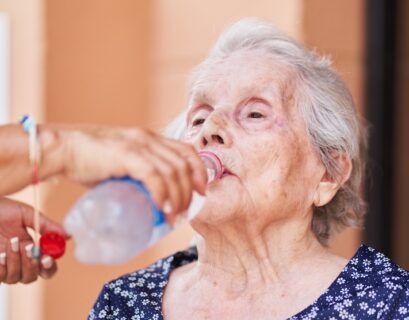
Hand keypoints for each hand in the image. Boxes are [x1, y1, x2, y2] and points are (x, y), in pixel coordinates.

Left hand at [0, 197, 68, 283]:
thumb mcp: (26, 214)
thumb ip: (46, 226)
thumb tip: (68, 235)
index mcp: (31, 247)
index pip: (46, 265)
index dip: (50, 265)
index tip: (48, 257)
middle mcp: (19, 259)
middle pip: (34, 276)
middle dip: (35, 265)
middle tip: (32, 249)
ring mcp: (4, 265)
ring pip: (18, 278)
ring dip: (18, 261)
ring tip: (12, 242)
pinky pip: (2, 277)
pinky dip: (4, 266)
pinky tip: (1, 253)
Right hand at [56, 126, 207, 214]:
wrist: (62, 150)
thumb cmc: (90, 161)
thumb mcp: (122, 164)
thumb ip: (138, 176)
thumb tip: (150, 203)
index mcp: (150, 139)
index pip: (187, 151)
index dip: (199, 171)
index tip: (201, 192)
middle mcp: (147, 138)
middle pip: (182, 164)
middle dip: (189, 191)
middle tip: (183, 211)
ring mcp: (136, 144)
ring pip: (171, 171)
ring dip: (178, 197)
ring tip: (172, 216)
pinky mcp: (124, 154)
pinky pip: (153, 174)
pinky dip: (162, 193)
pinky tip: (162, 207)